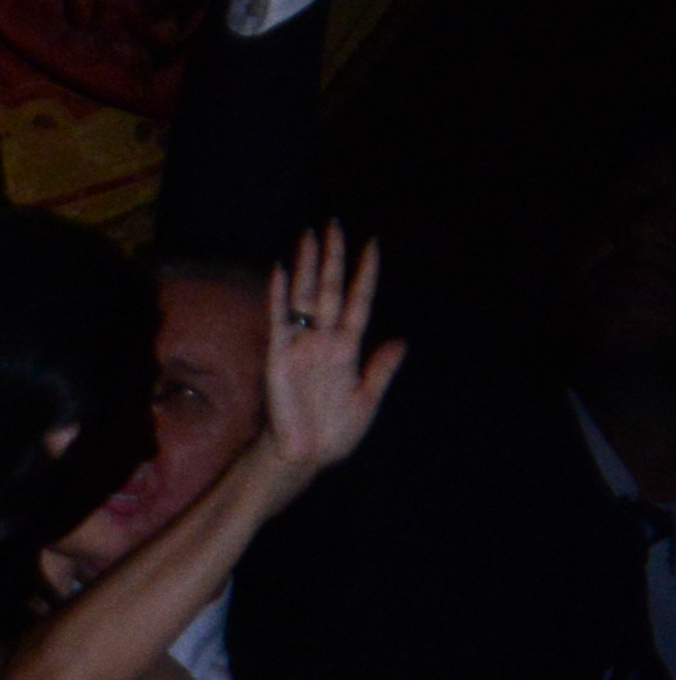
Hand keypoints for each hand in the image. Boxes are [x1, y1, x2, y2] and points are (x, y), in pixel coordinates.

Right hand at [248, 222, 405, 490]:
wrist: (306, 454)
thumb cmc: (335, 431)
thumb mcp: (368, 401)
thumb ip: (381, 370)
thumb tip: (402, 340)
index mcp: (348, 348)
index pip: (358, 302)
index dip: (365, 275)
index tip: (372, 245)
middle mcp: (324, 340)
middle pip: (329, 290)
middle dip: (333, 258)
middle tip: (334, 225)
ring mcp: (300, 345)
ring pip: (304, 297)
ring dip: (307, 267)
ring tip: (309, 236)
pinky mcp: (278, 355)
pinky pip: (278, 319)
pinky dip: (279, 295)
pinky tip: (279, 270)